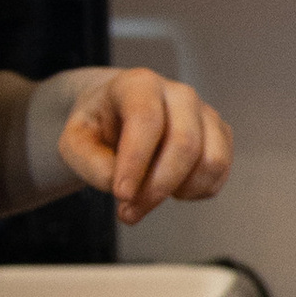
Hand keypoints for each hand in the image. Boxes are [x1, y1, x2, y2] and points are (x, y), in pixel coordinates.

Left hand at [58, 70, 231, 225]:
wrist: (118, 115)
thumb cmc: (98, 126)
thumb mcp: (74, 141)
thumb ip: (91, 164)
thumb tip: (126, 189)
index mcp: (139, 85)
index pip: (147, 119)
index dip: (136, 161)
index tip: (121, 194)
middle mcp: (180, 94)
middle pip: (186, 144)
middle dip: (158, 187)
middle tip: (129, 211)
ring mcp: (205, 114)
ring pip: (212, 160)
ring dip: (180, 191)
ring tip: (149, 199)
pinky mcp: (220, 136)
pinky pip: (219, 173)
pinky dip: (196, 191)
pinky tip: (171, 189)